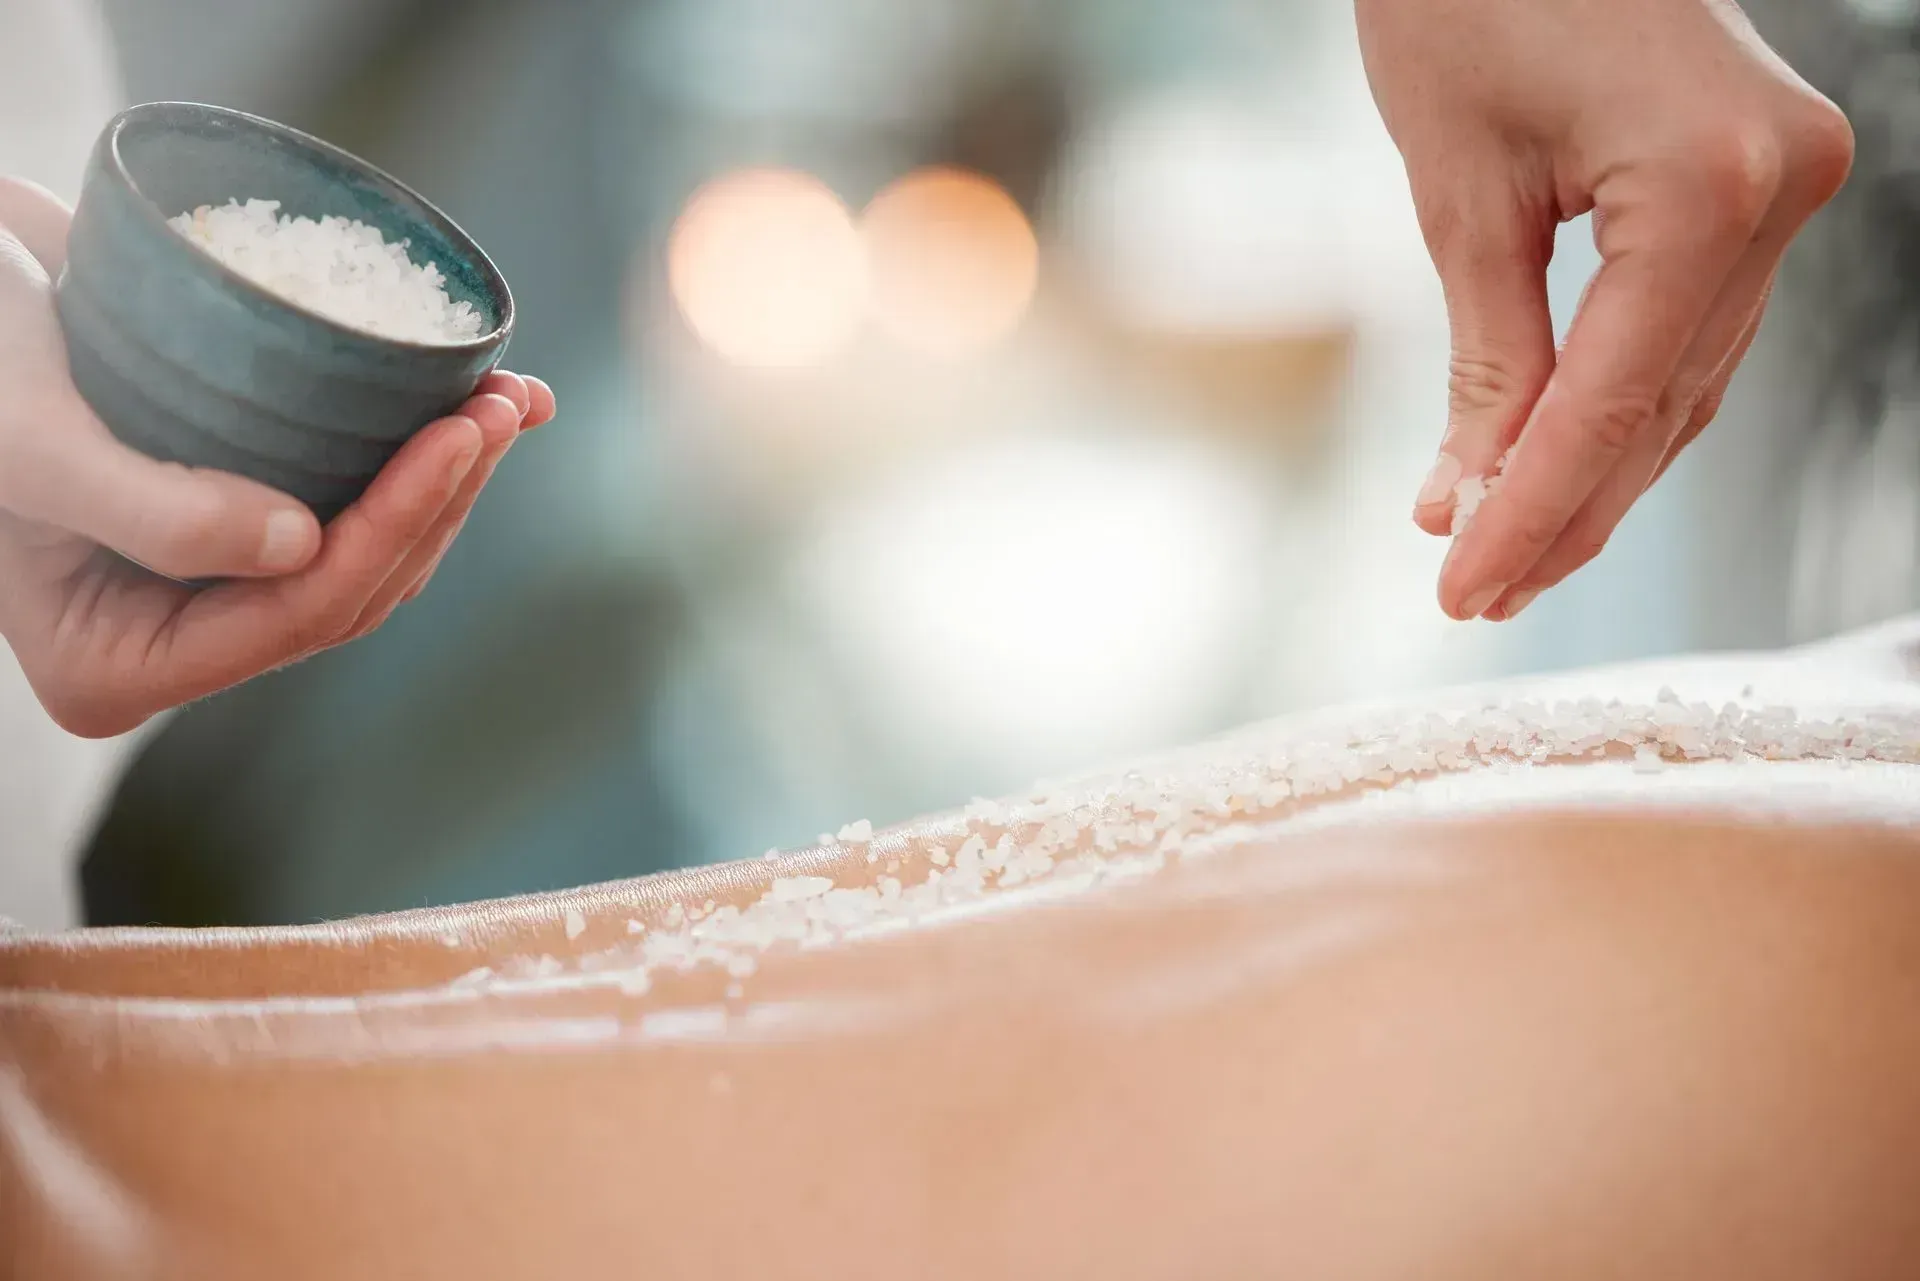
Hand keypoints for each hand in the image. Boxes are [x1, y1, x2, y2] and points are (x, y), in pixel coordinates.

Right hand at [0, 176, 555, 737]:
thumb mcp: (27, 443)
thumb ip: (152, 515)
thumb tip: (301, 547)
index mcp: (116, 665)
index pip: (296, 616)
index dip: (393, 528)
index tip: (462, 433)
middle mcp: (172, 640)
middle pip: (350, 590)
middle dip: (441, 498)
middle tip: (508, 400)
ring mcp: (208, 586)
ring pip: (364, 551)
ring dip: (446, 476)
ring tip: (510, 395)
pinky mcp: (235, 519)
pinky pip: (346, 503)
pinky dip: (412, 452)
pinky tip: (477, 398)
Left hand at [1359, 0, 1853, 619]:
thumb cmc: (1467, 0)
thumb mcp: (1460, 193)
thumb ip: (1488, 357)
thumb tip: (1471, 498)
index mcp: (1710, 184)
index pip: (1611, 404)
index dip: (1533, 512)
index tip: (1464, 591)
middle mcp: (1779, 189)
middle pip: (1662, 407)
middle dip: (1565, 510)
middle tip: (1477, 593)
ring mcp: (1784, 184)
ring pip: (1685, 382)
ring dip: (1598, 474)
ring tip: (1505, 555)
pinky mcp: (1759, 181)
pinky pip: (1692, 330)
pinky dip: (1623, 403)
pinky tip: (1560, 467)